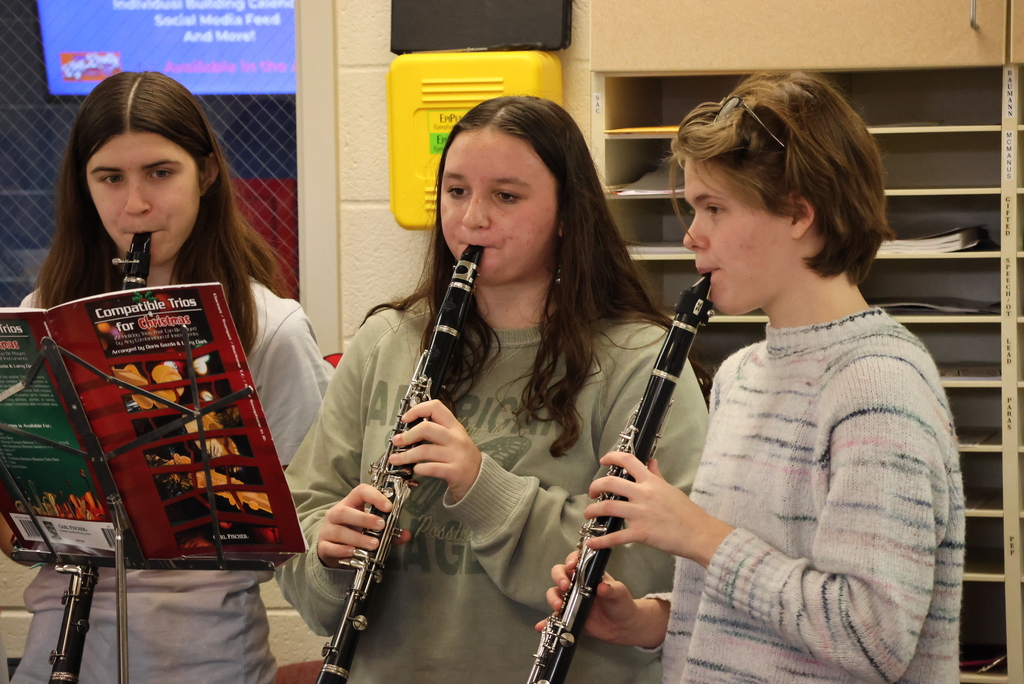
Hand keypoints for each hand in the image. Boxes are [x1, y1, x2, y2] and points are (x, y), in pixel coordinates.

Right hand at [316, 484, 410, 566]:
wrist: (331, 549)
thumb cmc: (354, 533)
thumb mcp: (370, 529)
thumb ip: (389, 532)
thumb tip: (407, 536)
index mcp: (350, 504)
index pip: (360, 492)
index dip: (374, 496)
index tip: (388, 507)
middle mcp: (336, 514)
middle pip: (345, 511)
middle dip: (364, 518)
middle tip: (381, 525)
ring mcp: (327, 530)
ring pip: (339, 531)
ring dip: (358, 538)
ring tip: (374, 544)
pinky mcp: (323, 546)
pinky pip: (330, 547)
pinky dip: (343, 550)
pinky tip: (353, 553)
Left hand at [388, 399, 481, 501]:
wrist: (481, 479)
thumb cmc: (462, 458)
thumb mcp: (455, 439)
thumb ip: (438, 431)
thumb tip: (408, 429)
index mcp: (454, 427)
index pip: (436, 407)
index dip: (417, 409)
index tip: (405, 419)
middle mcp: (456, 438)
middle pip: (426, 428)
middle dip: (407, 435)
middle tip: (396, 441)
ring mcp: (456, 455)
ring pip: (424, 450)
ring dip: (406, 455)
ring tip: (395, 459)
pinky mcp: (454, 471)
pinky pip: (431, 468)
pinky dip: (419, 468)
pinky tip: (416, 469)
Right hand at [536, 551, 668, 647]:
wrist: (622, 626)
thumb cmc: (621, 603)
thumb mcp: (620, 594)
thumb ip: (612, 590)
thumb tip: (602, 587)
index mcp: (588, 574)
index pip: (575, 561)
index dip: (571, 560)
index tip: (572, 566)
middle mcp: (576, 584)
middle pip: (559, 574)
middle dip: (558, 577)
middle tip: (565, 586)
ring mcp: (570, 600)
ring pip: (554, 593)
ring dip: (552, 598)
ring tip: (558, 606)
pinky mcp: (568, 615)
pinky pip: (554, 617)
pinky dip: (546, 621)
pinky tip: (541, 626)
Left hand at [585, 453, 733, 566]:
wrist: (699, 534)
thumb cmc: (688, 513)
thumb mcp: (671, 489)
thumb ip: (657, 476)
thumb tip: (651, 462)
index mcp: (651, 482)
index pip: (629, 461)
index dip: (612, 457)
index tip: (604, 460)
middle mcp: (643, 494)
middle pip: (611, 482)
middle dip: (596, 486)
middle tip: (592, 492)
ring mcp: (640, 513)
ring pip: (608, 507)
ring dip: (592, 510)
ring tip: (588, 514)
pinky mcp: (640, 533)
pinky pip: (615, 536)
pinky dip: (601, 540)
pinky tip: (592, 542)